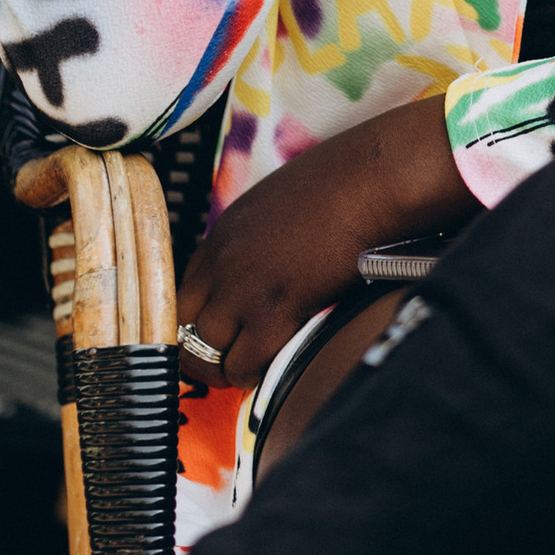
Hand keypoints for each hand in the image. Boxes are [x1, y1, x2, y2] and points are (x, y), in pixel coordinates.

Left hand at [177, 95, 471, 386]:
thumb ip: (256, 240)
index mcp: (222, 233)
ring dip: (227, 365)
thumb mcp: (277, 204)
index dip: (197, 320)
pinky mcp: (275, 310)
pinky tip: (272, 364)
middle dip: (201, 350)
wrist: (372, 180)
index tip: (216, 334)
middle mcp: (222, 261)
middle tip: (226, 361)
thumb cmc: (341, 184)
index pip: (182, 292)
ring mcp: (244, 287)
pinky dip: (253, 374)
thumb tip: (264, 269)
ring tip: (250, 366)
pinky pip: (244, 364)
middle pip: (183, 326)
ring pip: (206, 353)